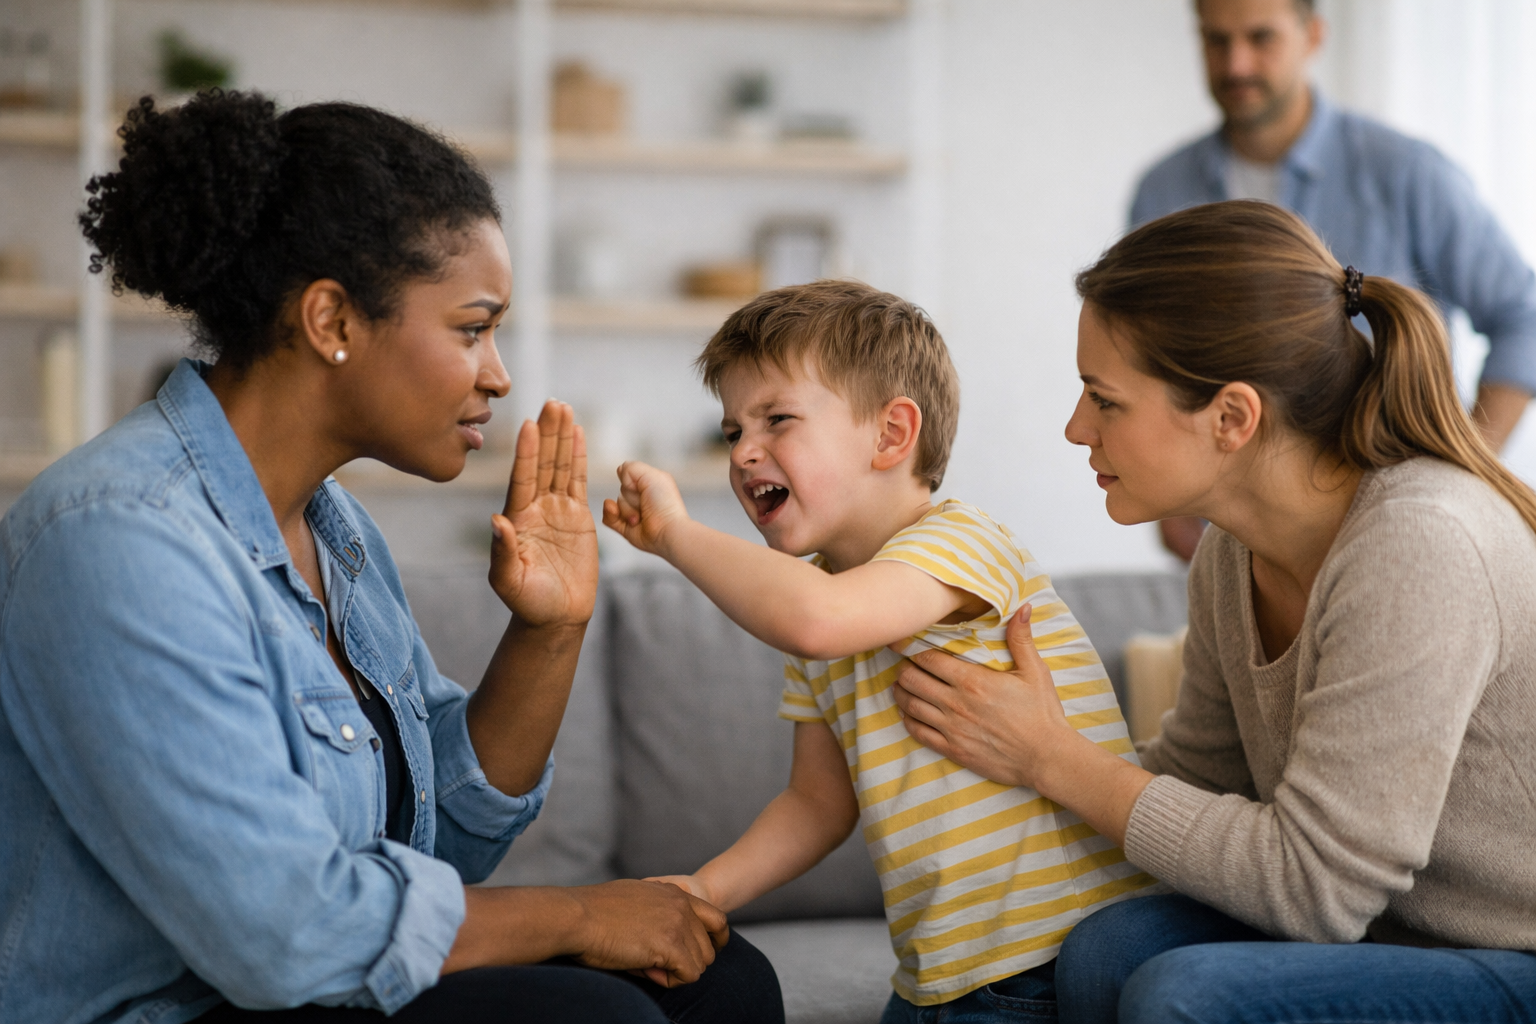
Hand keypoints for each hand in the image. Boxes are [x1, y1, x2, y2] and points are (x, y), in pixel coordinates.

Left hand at [489, 401, 598, 627]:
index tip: (529, 425)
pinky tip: (578, 434)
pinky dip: (578, 457)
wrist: (556, 616)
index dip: (527, 453)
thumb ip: (503, 551)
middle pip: (542, 463)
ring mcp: (557, 510)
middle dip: (547, 433)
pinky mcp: (578, 516)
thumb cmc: (528, 602)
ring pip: (560, 466)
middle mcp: (535, 507)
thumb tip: (496, 521)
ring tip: (564, 408)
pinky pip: (578, 480)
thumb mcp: (509, 580)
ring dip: (562, 437)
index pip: (522, 478)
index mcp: (517, 518)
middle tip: (552, 403)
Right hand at [570, 879, 728, 987]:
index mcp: (673, 893)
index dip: (712, 942)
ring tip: (645, 965)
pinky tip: (646, 970)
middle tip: (653, 963)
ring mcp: (678, 923)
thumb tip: (663, 943)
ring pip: (701, 963)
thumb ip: (656, 913)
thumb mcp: (634, 900)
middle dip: (685, 962)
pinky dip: (670, 981)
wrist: (575, 916)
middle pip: (709, 947)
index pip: (716, 919)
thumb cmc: (592, 913)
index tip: (696, 956)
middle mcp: (681, 904)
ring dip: (675, 972)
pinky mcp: (671, 944)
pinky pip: (689, 975)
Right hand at [601, 460, 689, 556]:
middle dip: (631, 496)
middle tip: (645, 504)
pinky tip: (616, 514)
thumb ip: (630, 468)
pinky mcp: (625, 527)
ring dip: (627, 509)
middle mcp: (643, 498)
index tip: (643, 485)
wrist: (666, 531)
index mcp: (651, 484)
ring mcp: (633, 512)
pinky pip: (607, 517)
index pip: (629, 474)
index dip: (631, 479)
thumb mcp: (651, 475)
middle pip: (622, 489)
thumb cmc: (664, 504)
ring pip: (616, 503)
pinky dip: (610, 514)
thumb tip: (619, 474)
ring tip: (640, 517)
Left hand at [891, 605, 1078, 788]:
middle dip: (904, 669)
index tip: (903, 643)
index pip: (929, 659)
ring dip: (901, 693)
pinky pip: (919, 733)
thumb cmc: (1041, 713)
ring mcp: (952, 728)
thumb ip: (1021, 639)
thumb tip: (1023, 607)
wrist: (1046, 757)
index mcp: (973, 680)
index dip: (911, 649)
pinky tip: (907, 713)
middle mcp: (956, 703)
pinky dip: (908, 720)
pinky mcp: (953, 749)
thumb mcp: (1035, 671)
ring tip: (900, 685)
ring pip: (911, 705)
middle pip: (913, 680)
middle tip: (903, 664)